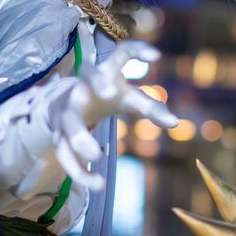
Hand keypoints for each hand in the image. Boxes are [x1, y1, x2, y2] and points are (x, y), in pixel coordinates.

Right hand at [48, 39, 177, 192]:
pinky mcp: (59, 135)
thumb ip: (149, 107)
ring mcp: (68, 110)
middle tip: (111, 91)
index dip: (137, 51)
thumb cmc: (105, 96)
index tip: (157, 56)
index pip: (121, 54)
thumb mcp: (127, 97)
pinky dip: (79, 171)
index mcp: (104, 71)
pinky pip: (65, 154)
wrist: (63, 104)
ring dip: (81, 138)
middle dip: (99, 82)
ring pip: (70, 121)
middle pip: (86, 76)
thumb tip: (176, 124)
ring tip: (97, 155)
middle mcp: (84, 85)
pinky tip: (97, 184)